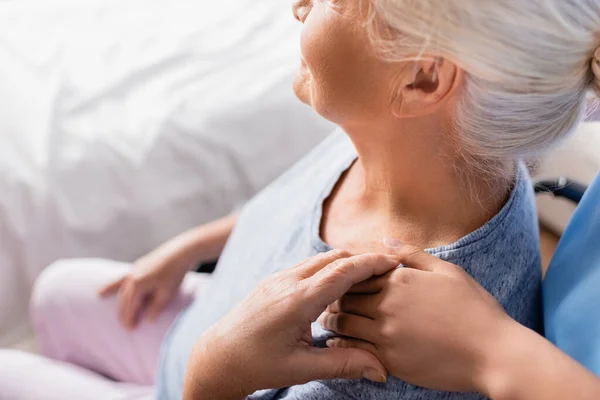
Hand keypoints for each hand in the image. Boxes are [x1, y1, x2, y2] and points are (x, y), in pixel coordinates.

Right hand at [98, 245, 190, 329]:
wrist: (180, 252)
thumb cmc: (174, 274)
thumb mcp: (167, 294)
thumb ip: (156, 308)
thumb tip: (148, 321)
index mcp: (137, 285)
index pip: (131, 307)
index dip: (131, 320)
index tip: (132, 331)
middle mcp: (130, 278)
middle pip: (124, 300)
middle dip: (124, 315)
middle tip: (127, 327)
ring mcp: (132, 271)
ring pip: (120, 291)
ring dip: (119, 304)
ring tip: (118, 316)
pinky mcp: (136, 267)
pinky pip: (120, 281)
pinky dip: (110, 288)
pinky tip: (101, 293)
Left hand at [183, 250, 401, 399]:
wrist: (218, 356)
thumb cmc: (256, 364)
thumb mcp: (301, 368)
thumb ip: (343, 363)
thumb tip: (381, 369)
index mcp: (297, 300)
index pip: (343, 271)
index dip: (371, 263)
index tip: (394, 262)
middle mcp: (287, 281)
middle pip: (335, 257)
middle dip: (363, 259)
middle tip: (389, 270)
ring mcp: (279, 277)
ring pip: (321, 259)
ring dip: (346, 263)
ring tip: (369, 279)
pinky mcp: (274, 280)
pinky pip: (308, 265)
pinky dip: (329, 268)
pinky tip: (339, 288)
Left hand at [319, 244, 511, 393]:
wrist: (494, 353)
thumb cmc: (474, 309)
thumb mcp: (446, 271)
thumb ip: (412, 255)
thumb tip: (384, 241)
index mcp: (399, 279)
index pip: (358, 272)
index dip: (347, 275)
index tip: (341, 279)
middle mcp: (387, 305)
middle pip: (345, 296)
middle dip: (334, 296)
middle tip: (324, 298)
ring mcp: (386, 333)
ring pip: (344, 321)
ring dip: (332, 318)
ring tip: (325, 318)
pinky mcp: (389, 359)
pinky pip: (353, 347)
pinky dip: (340, 341)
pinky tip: (336, 341)